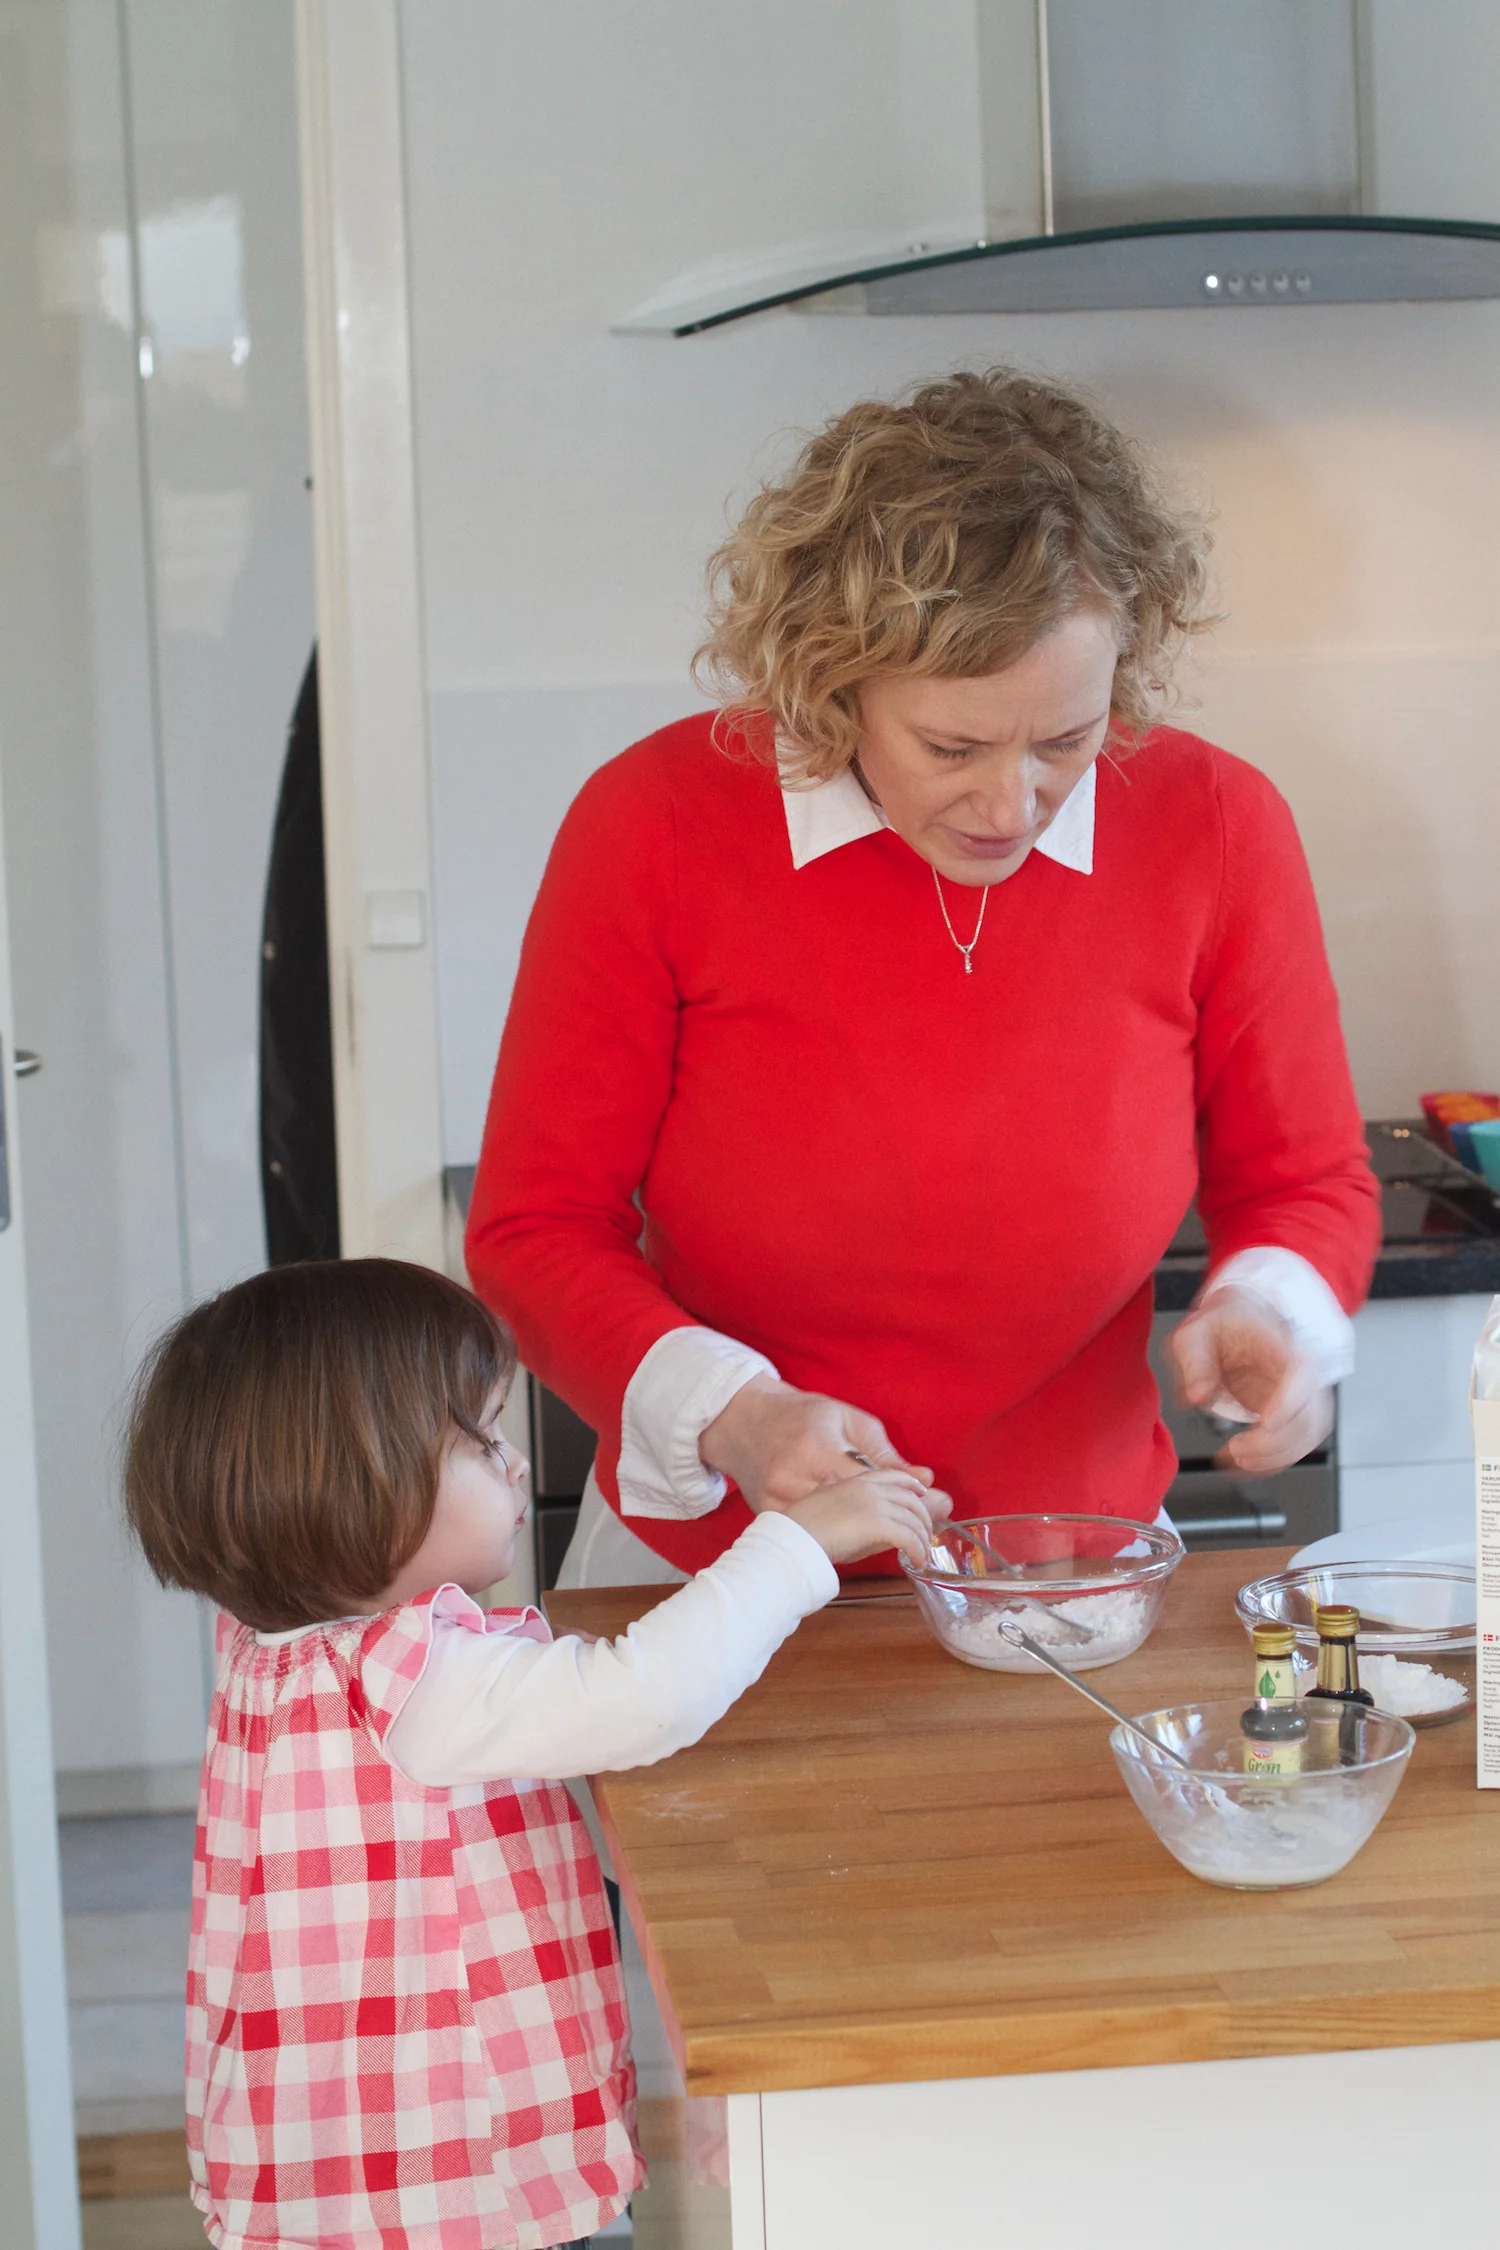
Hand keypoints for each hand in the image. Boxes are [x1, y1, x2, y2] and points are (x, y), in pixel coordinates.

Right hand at [700, 1376, 947, 1514]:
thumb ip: (883, 1453)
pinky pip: (820, 1534)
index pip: (873, 1484)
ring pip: (840, 1531)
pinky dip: (845, 1534)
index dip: (909, 1497)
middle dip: (898, 1518)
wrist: (744, 1422)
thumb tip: (923, 1480)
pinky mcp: (773, 1518)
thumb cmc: (800, 1415)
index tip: (936, 1502)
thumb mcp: (847, 1420)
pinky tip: (861, 1529)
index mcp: (817, 1452)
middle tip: (928, 1522)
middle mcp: (796, 1481)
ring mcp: (782, 1504)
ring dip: (874, 1532)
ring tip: (901, 1527)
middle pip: (859, 1514)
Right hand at [783, 1469, 951, 1569]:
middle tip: (928, 1532)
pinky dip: (917, 1549)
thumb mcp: (814, 1489)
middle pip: (908, 1497)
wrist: (786, 1536)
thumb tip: (838, 1478)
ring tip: (923, 1551)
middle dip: (924, 1515)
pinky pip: (907, 1536)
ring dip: (922, 1537)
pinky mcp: (875, 1524)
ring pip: (911, 1517)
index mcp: (852, 1476)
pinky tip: (918, 1560)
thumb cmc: (796, 1519)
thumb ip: (833, 1481)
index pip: (892, 1475)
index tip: (923, 1494)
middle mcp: (865, 1486)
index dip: (912, 1484)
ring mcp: (872, 1503)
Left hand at [1169, 1284, 1332, 1474]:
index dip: (1290, 1402)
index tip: (1267, 1423)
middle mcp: (1301, 1373)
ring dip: (1274, 1458)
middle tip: (1235, 1449)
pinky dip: (1272, 1461)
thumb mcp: (1196, 1331)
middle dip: (1273, 1443)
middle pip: (1309, 1416)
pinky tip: (1243, 1465)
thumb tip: (1197, 1396)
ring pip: (1307, 1437)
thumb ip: (1194, 1360)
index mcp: (1282, 1344)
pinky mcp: (1293, 1414)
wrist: (1240, 1322)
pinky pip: (1295, 1444)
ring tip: (1235, 1459)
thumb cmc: (1223, 1324)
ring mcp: (1302, 1396)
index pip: (1302, 1373)